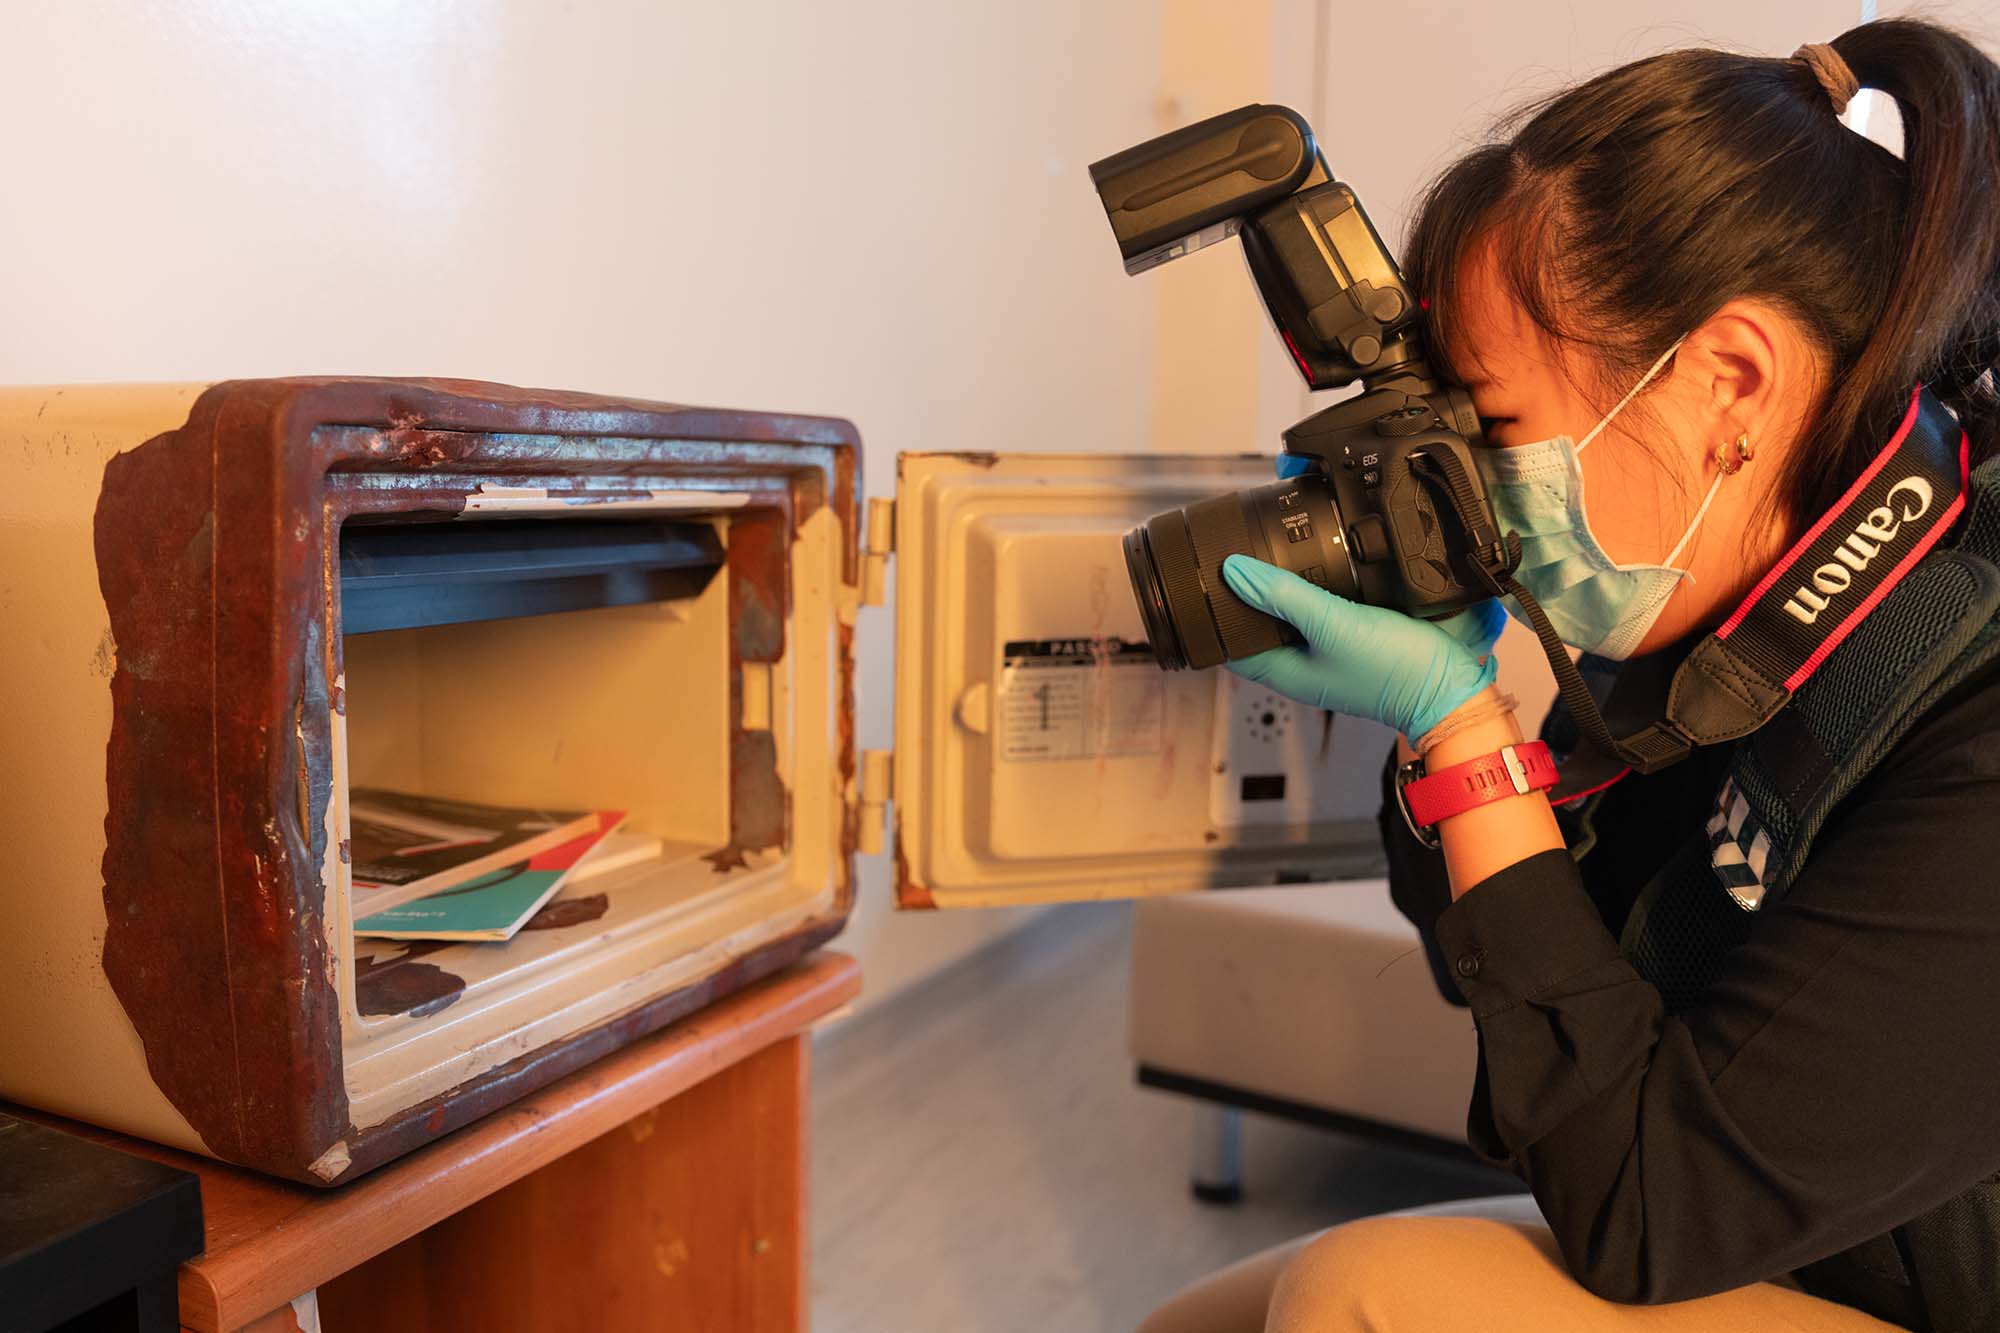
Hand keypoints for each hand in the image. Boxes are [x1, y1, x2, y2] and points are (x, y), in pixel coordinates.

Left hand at [1222, 554, 1503, 739]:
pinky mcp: (1358, 642)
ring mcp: (1331, 655)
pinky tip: (1327, 569)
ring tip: (1279, 554)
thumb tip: (1235, 573)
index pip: (1231, 645)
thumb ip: (1284, 597)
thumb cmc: (1396, 671)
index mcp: (1287, 671)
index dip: (1216, 612)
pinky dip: (1322, 593)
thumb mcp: (1333, 625)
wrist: (1453, 689)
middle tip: (1242, 554)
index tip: (1209, 577)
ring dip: (1287, 592)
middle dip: (1250, 596)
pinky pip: (1328, 615)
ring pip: (1294, 619)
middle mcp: (1305, 666)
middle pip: (1261, 628)